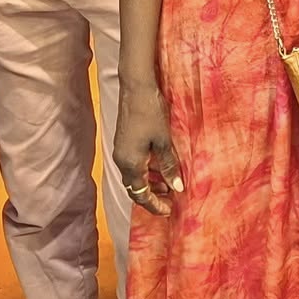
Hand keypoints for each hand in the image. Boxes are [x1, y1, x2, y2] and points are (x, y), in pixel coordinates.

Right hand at [113, 82, 183, 215]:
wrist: (136, 87)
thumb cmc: (151, 112)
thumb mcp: (164, 141)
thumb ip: (169, 166)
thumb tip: (177, 188)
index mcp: (130, 164)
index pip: (140, 195)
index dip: (155, 205)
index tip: (169, 211)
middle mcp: (121, 160)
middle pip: (135, 188)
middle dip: (152, 196)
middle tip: (171, 199)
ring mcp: (120, 151)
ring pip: (134, 176)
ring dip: (150, 183)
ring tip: (168, 184)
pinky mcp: (123, 142)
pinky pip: (133, 165)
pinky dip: (146, 171)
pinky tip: (160, 166)